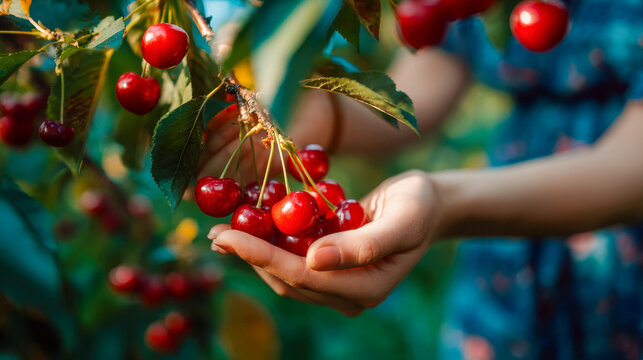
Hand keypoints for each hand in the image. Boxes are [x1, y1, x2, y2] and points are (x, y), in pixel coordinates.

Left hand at [208, 170, 442, 315]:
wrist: (428, 204)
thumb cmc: (420, 207)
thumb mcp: (402, 220)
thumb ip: (363, 245)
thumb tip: (314, 261)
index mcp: (366, 289)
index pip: (304, 277)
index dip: (263, 257)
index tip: (228, 237)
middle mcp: (348, 293)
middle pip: (289, 280)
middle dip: (250, 257)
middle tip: (215, 234)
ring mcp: (339, 281)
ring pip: (286, 274)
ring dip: (254, 253)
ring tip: (222, 232)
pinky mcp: (331, 265)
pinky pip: (294, 259)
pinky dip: (270, 244)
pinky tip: (248, 227)